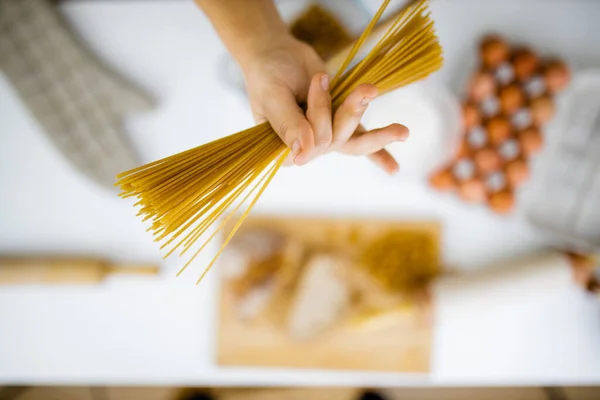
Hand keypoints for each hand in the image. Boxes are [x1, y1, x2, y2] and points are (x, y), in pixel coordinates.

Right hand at [241, 35, 408, 173]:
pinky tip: (393, 169)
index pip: (310, 148)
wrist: (277, 55)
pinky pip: (361, 142)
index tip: (318, 79)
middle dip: (341, 108)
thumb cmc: (268, 75)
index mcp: (284, 150)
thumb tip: (303, 156)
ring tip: (386, 111)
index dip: (319, 118)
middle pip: (333, 141)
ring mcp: (325, 138)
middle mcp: (307, 149)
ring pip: (352, 140)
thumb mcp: (274, 96)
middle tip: (326, 76)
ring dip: (373, 130)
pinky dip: (379, 154)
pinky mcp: (341, 125)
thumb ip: (288, 124)